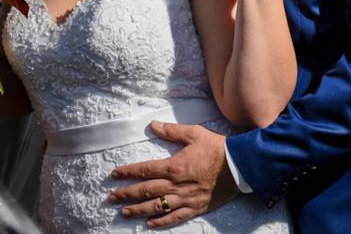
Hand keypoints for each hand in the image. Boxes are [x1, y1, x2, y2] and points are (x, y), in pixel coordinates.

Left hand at [108, 121, 238, 228]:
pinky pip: (175, 217)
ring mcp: (185, 198)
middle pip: (146, 191)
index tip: (115, 174)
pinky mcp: (195, 208)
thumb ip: (172, 131)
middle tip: (112, 197)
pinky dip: (161, 222)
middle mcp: (176, 185)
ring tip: (123, 212)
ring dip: (138, 210)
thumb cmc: (216, 148)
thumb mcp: (194, 134)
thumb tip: (153, 125)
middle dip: (127, 194)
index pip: (145, 170)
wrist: (239, 166)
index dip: (128, 173)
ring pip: (156, 207)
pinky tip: (149, 224)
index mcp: (174, 166)